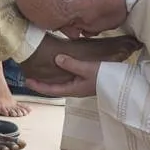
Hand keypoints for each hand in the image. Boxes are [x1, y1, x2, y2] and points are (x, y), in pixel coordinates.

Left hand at [21, 34, 140, 83]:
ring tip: (42, 71)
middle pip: (55, 87)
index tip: (26, 81)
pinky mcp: (87, 81)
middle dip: (43, 83)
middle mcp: (76, 89)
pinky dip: (62, 73)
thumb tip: (57, 59)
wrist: (123, 81)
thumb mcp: (88, 68)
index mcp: (74, 89)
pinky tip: (61, 66)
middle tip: (31, 75)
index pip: (51, 90)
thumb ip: (72, 64)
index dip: (38, 86)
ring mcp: (82, 85)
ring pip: (62, 83)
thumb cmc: (106, 75)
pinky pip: (70, 78)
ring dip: (52, 78)